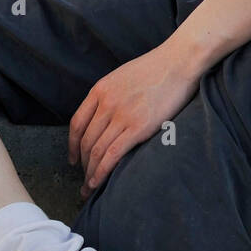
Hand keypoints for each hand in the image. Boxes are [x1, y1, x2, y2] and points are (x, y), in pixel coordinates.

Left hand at [67, 42, 201, 198]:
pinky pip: (112, 154)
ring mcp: (120, 115)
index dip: (72, 146)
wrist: (178, 62)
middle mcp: (105, 103)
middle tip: (84, 180)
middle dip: (82, 164)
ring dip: (90, 173)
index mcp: (100, 90)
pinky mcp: (137, 127)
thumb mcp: (123, 76)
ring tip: (90, 188)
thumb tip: (107, 115)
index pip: (77, 124)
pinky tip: (98, 183)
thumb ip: (111, 95)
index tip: (73, 159)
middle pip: (85, 141)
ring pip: (96, 151)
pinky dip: (102, 172)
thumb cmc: (157, 69)